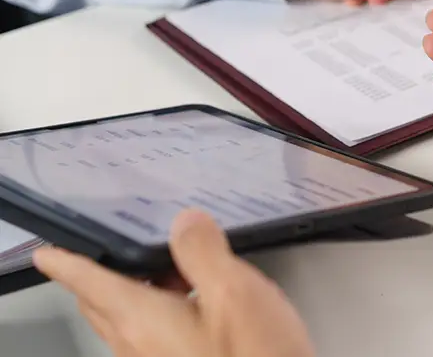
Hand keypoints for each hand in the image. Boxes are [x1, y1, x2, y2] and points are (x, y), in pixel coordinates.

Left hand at [33, 210, 314, 356]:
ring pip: (127, 320)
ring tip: (169, 260)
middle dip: (100, 273)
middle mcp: (139, 347)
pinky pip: (149, 333)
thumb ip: (203, 252)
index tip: (46, 253)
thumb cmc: (253, 356)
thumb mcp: (234, 293)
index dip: (67, 263)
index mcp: (143, 321)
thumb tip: (184, 222)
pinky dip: (157, 305)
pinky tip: (193, 296)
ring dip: (136, 287)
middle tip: (114, 243)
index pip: (90, 285)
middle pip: (103, 304)